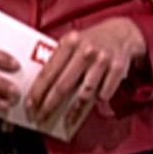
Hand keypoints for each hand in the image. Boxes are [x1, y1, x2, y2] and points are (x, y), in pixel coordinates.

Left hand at [28, 17, 146, 127]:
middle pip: (62, 86)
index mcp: (70, 42)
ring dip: (73, 111)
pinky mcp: (117, 69)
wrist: (122, 32)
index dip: (37, 92)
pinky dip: (98, 101)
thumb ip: (59, 60)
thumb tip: (41, 87)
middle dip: (49, 106)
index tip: (30, 107)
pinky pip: (104, 94)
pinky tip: (94, 103)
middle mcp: (86, 51)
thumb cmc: (92, 41)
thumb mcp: (73, 42)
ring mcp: (102, 60)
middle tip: (41, 118)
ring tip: (66, 120)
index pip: (48, 72)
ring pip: (84, 94)